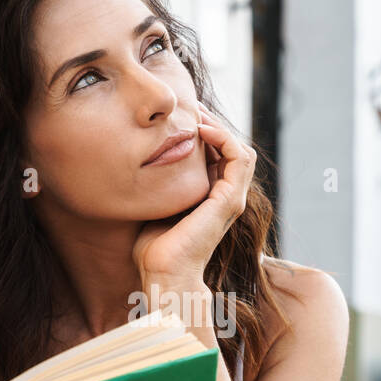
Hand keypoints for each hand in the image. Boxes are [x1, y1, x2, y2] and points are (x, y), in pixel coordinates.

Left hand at [132, 102, 255, 290]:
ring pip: (240, 150)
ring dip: (221, 128)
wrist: (162, 273)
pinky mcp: (230, 200)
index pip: (217, 157)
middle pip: (230, 150)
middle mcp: (226, 198)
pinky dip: (224, 139)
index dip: (203, 134)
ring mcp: (231, 199)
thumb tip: (140, 161)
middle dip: (212, 125)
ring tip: (197, 115)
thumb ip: (158, 186)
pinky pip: (239, 157)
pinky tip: (201, 130)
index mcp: (211, 200)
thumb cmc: (152, 248)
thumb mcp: (155, 205)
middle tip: (190, 107)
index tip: (181, 118)